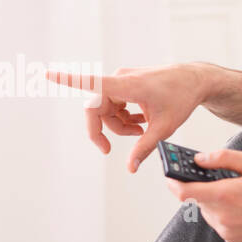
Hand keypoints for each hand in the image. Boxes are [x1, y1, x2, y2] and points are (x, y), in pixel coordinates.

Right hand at [46, 63, 213, 172]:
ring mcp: (122, 80)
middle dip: (105, 130)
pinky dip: (124, 116)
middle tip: (108, 150)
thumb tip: (130, 168)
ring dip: (119, 124)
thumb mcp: (164, 127)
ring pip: (107, 109)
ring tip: (142, 130)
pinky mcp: (126, 83)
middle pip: (97, 109)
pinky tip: (142, 121)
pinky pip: (115, 104)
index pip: (92, 83)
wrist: (195, 81)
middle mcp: (120, 79)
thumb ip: (144, 147)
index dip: (67, 80)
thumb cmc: (182, 99)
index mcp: (126, 86)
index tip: (46, 73)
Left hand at [164, 149, 241, 241]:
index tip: (170, 175)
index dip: (173, 182)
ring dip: (217, 202)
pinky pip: (221, 224)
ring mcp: (227, 231)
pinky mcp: (233, 240)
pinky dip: (227, 215)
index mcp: (225, 195)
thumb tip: (200, 159)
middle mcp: (222, 216)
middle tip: (222, 180)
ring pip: (208, 212)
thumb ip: (224, 158)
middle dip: (204, 188)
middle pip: (197, 200)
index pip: (183, 191)